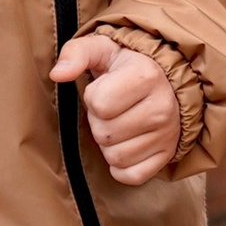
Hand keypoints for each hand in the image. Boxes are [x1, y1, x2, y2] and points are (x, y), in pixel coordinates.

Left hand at [51, 33, 185, 187]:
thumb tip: (57, 74)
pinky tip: (126, 144)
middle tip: (112, 109)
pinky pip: (131, 176)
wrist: (167, 81)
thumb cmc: (127, 66)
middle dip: (99, 122)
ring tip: (120, 124)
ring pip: (116, 157)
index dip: (93, 97)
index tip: (106, 88)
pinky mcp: (168, 155)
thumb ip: (76, 54)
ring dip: (108, 144)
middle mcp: (162, 107)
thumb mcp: (102, 49)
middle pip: (104, 134)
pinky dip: (122, 166)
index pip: (99, 104)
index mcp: (146, 76)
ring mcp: (168, 134)